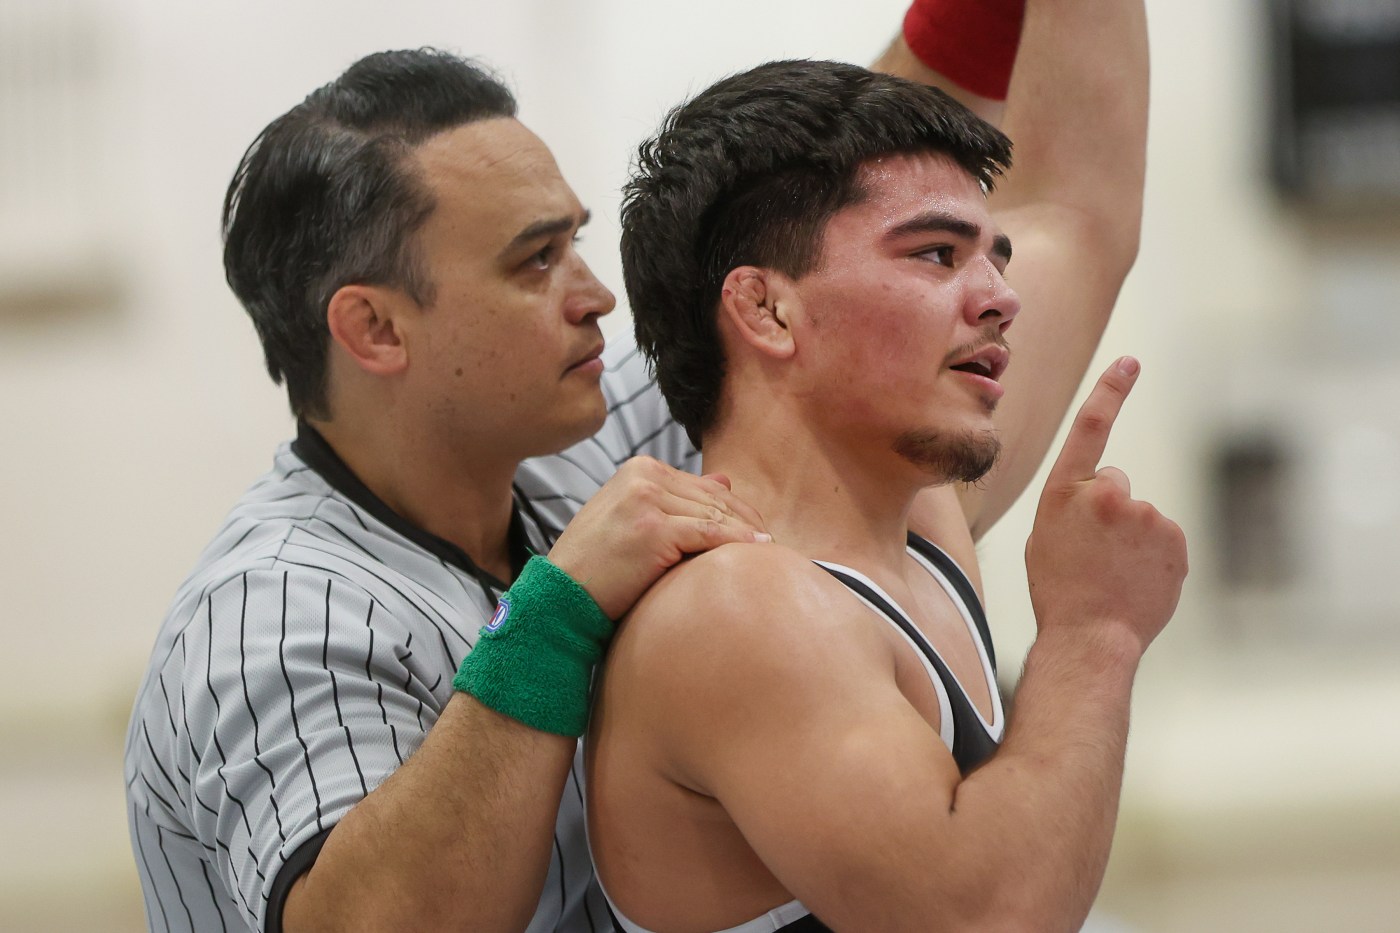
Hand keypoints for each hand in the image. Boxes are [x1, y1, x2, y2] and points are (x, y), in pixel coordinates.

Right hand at [547, 456, 768, 618]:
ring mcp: (647, 500)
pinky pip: (709, 534)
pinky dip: (737, 543)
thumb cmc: (597, 564)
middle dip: (746, 521)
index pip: (703, 486)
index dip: (737, 508)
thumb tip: (725, 479)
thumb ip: (676, 496)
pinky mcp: (653, 529)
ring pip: (715, 515)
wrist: (562, 595)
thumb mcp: (633, 517)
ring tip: (770, 549)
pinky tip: (758, 550)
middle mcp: (643, 476)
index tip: (758, 530)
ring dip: (746, 533)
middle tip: (770, 542)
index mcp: (639, 469)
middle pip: (713, 498)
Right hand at [1025, 358, 1186, 655]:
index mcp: (1065, 492)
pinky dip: (1154, 557)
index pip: (1091, 426)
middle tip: (1093, 554)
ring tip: (1113, 574)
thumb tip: (1111, 490)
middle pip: (1115, 485)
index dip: (1111, 390)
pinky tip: (1135, 581)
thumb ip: (1075, 502)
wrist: (1091, 638)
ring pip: (1141, 516)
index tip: (1130, 362)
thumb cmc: (1059, 591)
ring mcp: (1146, 515)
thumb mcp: (1045, 536)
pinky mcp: (1175, 539)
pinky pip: (1164, 539)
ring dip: (1132, 539)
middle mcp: (1108, 494)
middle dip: (1110, 510)